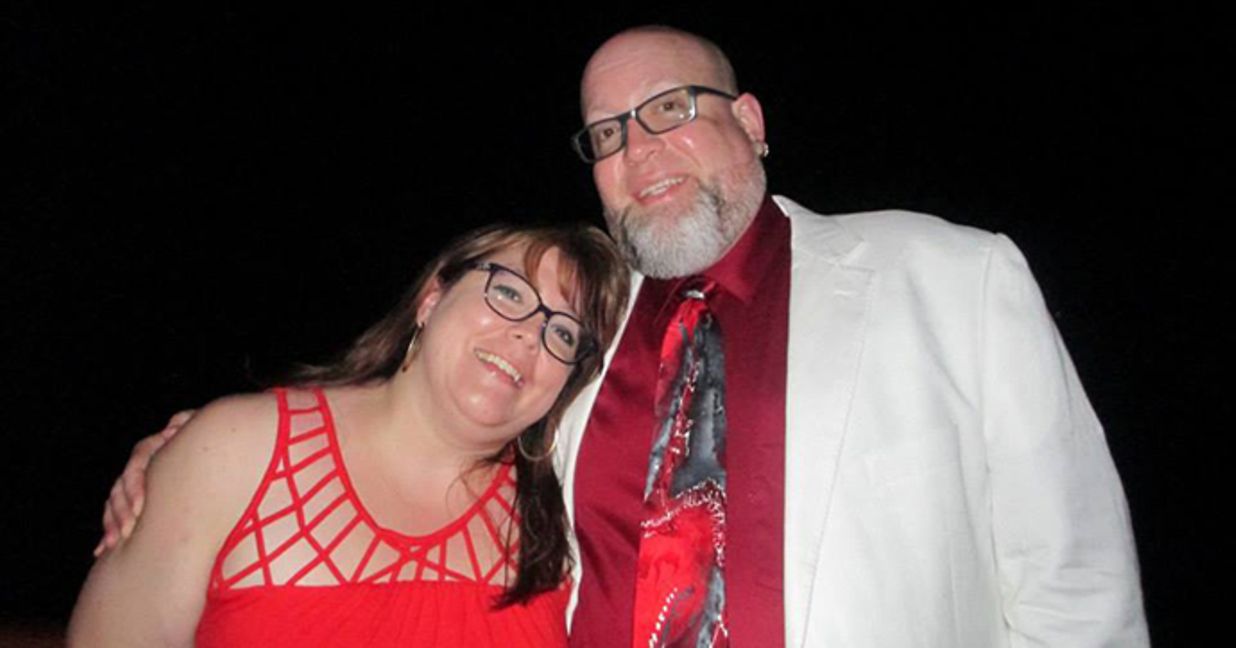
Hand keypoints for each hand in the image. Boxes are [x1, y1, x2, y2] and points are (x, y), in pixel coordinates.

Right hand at [93, 410, 195, 555]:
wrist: (213, 454)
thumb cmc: (209, 444)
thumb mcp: (197, 433)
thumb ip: (187, 424)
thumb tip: (174, 425)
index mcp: (155, 450)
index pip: (136, 465)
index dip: (135, 487)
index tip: (141, 509)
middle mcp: (140, 466)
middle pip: (121, 487)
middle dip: (121, 511)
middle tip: (128, 532)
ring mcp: (134, 484)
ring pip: (114, 503)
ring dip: (111, 524)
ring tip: (114, 544)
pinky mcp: (134, 503)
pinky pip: (114, 517)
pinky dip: (108, 533)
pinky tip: (101, 550)